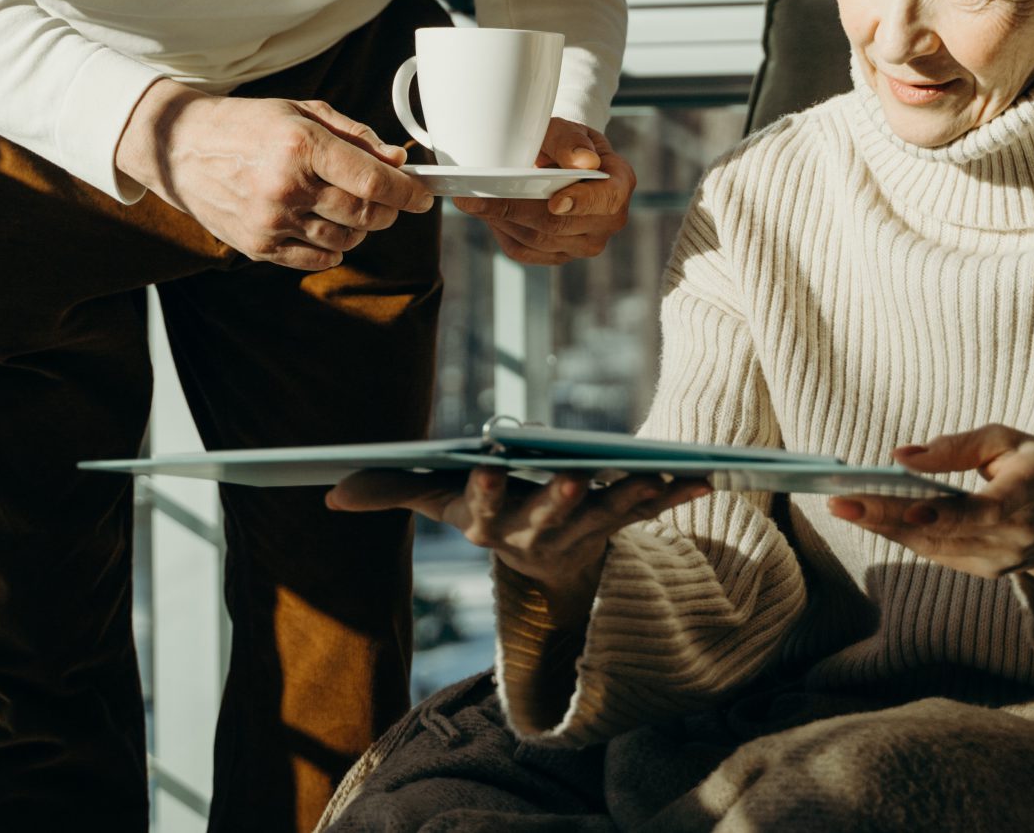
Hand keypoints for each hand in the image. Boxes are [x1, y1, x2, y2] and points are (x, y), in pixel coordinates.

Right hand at [114, 82, 433, 271]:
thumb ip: (356, 136)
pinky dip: (333, 247)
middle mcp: (286, 186)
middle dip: (387, 209)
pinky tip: (324, 224)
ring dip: (360, 228)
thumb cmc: (248, 124)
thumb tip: (399, 161)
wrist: (181, 148)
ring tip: (347, 206)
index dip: (406, 192)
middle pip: (364, 214)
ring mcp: (271, 221)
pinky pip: (317, 258)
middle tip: (387, 199)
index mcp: (300, 145)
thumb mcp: (302, 112)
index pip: (371, 180)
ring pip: (345, 240)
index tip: (422, 196)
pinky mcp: (258, 246)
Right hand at [329, 467, 709, 621]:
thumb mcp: (435, 500)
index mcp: (490, 524)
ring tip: (660, 475)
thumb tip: (327, 492)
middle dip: (563, 501)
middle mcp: (538, 533)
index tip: (488, 470)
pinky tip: (706, 474)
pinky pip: (651, 508)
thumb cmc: (484, 512)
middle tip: (576, 480)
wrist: (543, 564)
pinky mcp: (620, 524)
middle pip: (551, 519)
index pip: (483, 512)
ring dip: (635, 497)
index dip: (487, 495)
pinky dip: (678, 492)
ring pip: (609, 515)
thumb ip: (388, 491)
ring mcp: (583, 531)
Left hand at [454, 118, 637, 265]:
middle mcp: (607, 222)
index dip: (581, 203)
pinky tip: (484, 212)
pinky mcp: (556, 256)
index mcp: (618, 185)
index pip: (606, 199)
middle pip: (560, 225)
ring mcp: (583, 244)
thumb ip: (571, 141)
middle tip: (474, 196)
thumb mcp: (566, 130)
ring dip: (501, 220)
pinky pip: (524, 251)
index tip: (555, 202)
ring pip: (537, 240)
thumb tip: (584, 161)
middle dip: (515, 209)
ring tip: (469, 199)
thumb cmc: (564, 143)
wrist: (559, 162)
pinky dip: (500, 230)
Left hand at [825, 425, 1033, 592]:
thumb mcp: (1007, 440)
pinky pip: (935, 553)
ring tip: (842, 506)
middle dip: (889, 518)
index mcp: (1032, 493)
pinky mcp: (984, 570)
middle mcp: (1018, 536)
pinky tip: (867, 517)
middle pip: (946, 532)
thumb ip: (958, 447)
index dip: (948, 514)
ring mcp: (1000, 560)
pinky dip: (898, 535)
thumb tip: (902, 457)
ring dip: (883, 528)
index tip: (911, 508)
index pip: (988, 511)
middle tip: (841, 501)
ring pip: (933, 547)